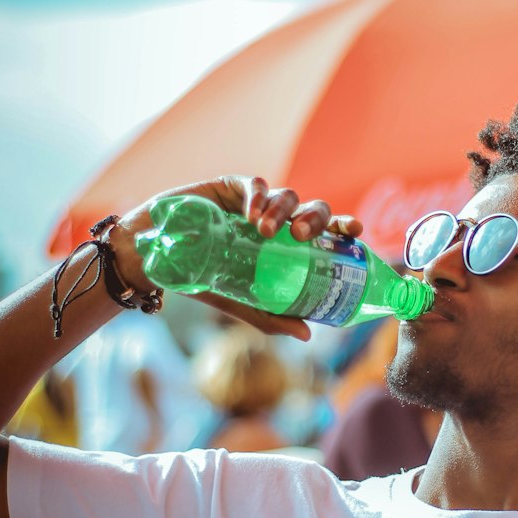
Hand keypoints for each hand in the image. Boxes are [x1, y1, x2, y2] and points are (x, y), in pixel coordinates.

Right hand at [116, 175, 362, 340]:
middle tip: (304, 235)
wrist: (160, 262)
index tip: (356, 230)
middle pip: (312, 209)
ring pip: (286, 195)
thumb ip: (273, 316)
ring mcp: (257, 201)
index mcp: (289, 244)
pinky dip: (259, 196)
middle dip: (315, 219)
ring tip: (266, 231)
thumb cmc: (207, 279)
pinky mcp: (232, 187)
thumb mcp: (243, 302)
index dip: (342, 226)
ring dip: (282, 210)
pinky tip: (253, 215)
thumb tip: (309, 334)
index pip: (325, 231)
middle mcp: (278, 220)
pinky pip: (255, 184)